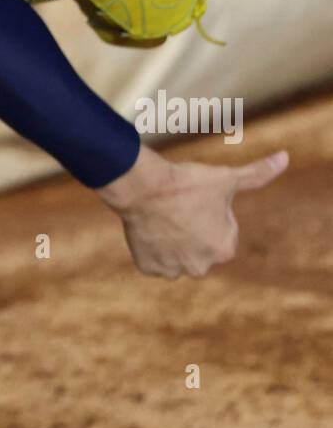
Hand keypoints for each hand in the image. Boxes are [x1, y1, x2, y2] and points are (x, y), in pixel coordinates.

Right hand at [96, 144, 288, 278]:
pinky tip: (150, 225)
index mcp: (224, 249)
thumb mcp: (227, 177)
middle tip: (179, 206)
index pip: (222, 229)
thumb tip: (285, 157)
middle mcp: (200, 267)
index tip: (197, 198)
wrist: (142, 186)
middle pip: (199, 244)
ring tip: (163, 214)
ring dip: (172, 239)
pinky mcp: (148, 267)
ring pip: (176, 252)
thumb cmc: (187, 182)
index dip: (210, 210)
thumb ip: (258, 173)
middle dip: (192, 229)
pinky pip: (153, 257)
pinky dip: (151, 244)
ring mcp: (172, 270)